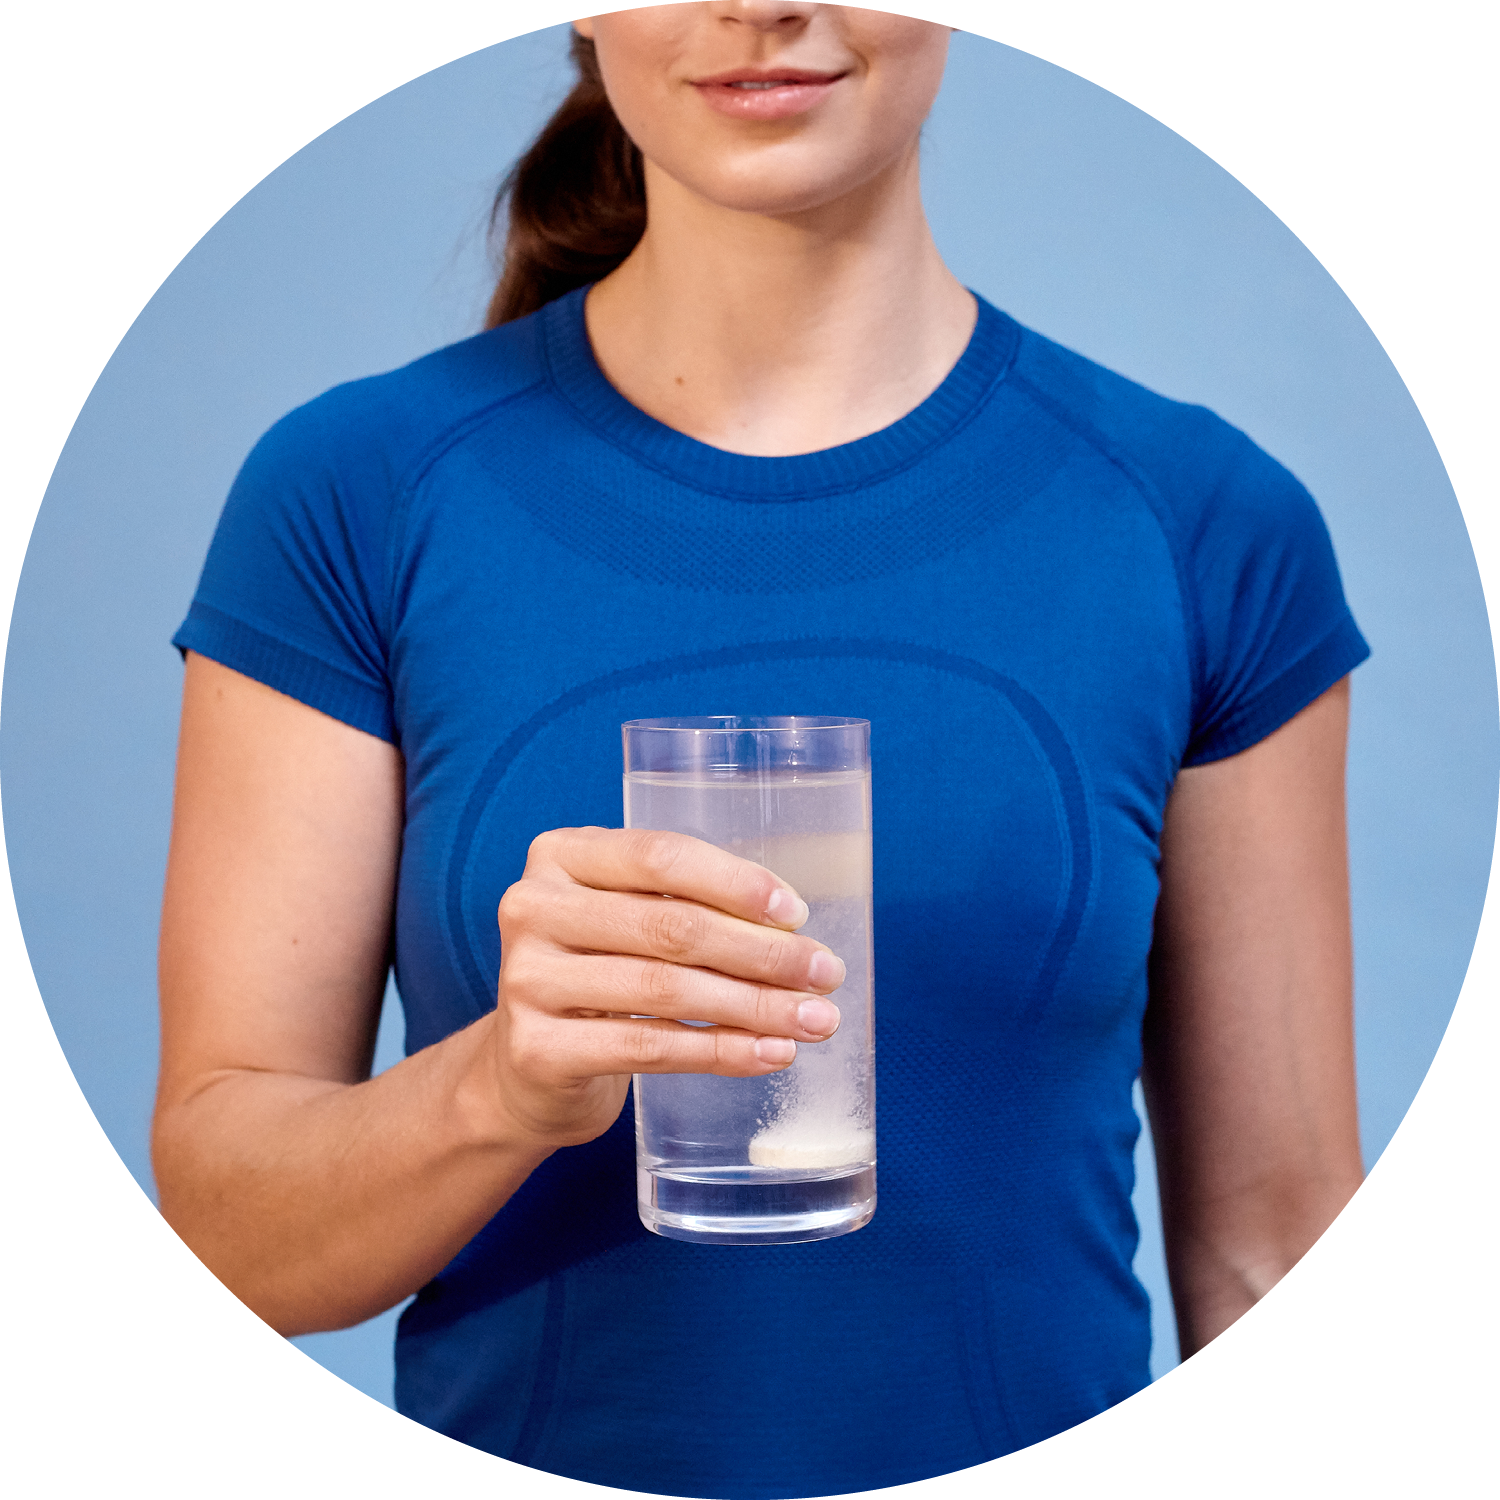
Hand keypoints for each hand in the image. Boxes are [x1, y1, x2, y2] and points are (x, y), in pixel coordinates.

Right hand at [483, 826, 845, 1149]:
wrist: (528, 1069)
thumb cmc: (602, 975)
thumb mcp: (630, 919)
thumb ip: (690, 906)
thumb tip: (795, 932)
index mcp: (562, 855)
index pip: (661, 855)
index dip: (736, 884)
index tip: (797, 915)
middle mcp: (533, 907)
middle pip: (671, 926)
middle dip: (762, 953)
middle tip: (824, 975)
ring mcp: (526, 979)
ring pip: (666, 989)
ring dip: (754, 1006)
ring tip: (813, 1021)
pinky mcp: (537, 1048)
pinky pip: (649, 1047)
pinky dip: (721, 1052)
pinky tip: (770, 1053)